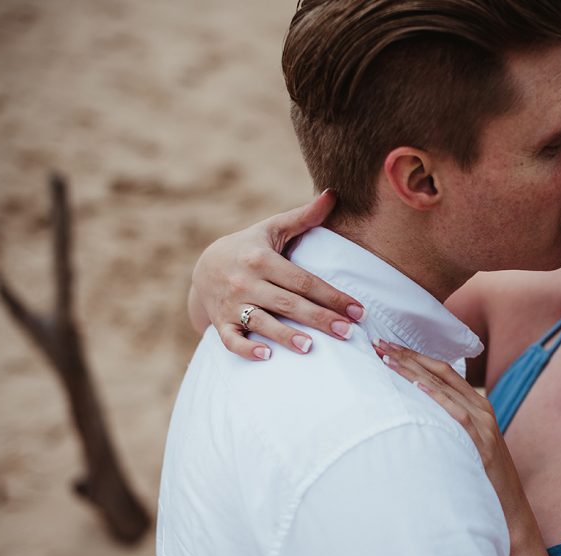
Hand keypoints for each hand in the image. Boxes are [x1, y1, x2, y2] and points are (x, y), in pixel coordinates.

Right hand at [190, 190, 366, 360]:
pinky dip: (246, 349)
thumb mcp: (271, 229)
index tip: (358, 310)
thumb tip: (332, 194)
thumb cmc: (249, 248)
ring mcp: (232, 304)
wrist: (202, 267)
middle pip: (288, 303)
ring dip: (285, 335)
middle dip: (319, 318)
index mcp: (262, 259)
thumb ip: (303, 217)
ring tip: (310, 348)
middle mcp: (246, 282)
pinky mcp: (221, 323)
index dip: (332, 295)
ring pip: (261, 322)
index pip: (304, 280)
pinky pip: (231, 340)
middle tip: (348, 332)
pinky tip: (266, 356)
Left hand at [374, 339, 538, 547]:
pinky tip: (417, 385)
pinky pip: (457, 415)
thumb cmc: (483, 478)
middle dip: (409, 356)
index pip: (444, 371)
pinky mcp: (480, 444)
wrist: (510, 510)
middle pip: (441, 373)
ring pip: (445, 388)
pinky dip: (437, 398)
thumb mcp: (468, 444)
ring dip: (414, 371)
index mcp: (479, 406)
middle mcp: (482, 409)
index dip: (416, 356)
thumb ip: (449, 425)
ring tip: (388, 358)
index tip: (389, 346)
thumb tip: (414, 415)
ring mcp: (483, 425)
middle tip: (379, 343)